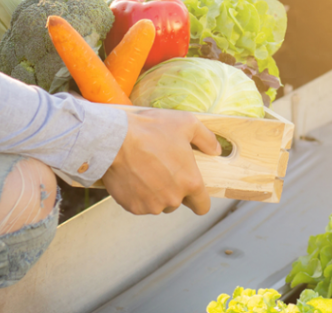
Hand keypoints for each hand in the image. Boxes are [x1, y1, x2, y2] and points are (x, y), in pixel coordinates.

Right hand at [102, 108, 220, 215]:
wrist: (115, 140)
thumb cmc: (152, 129)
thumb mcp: (187, 124)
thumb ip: (207, 139)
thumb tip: (216, 150)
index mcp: (190, 182)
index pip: (202, 206)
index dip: (199, 200)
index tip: (192, 192)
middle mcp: (173, 199)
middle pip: (177, 202)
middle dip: (173, 189)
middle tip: (162, 169)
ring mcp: (152, 205)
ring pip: (158, 204)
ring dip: (155, 193)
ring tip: (145, 170)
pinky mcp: (132, 206)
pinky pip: (139, 204)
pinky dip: (137, 194)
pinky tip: (133, 176)